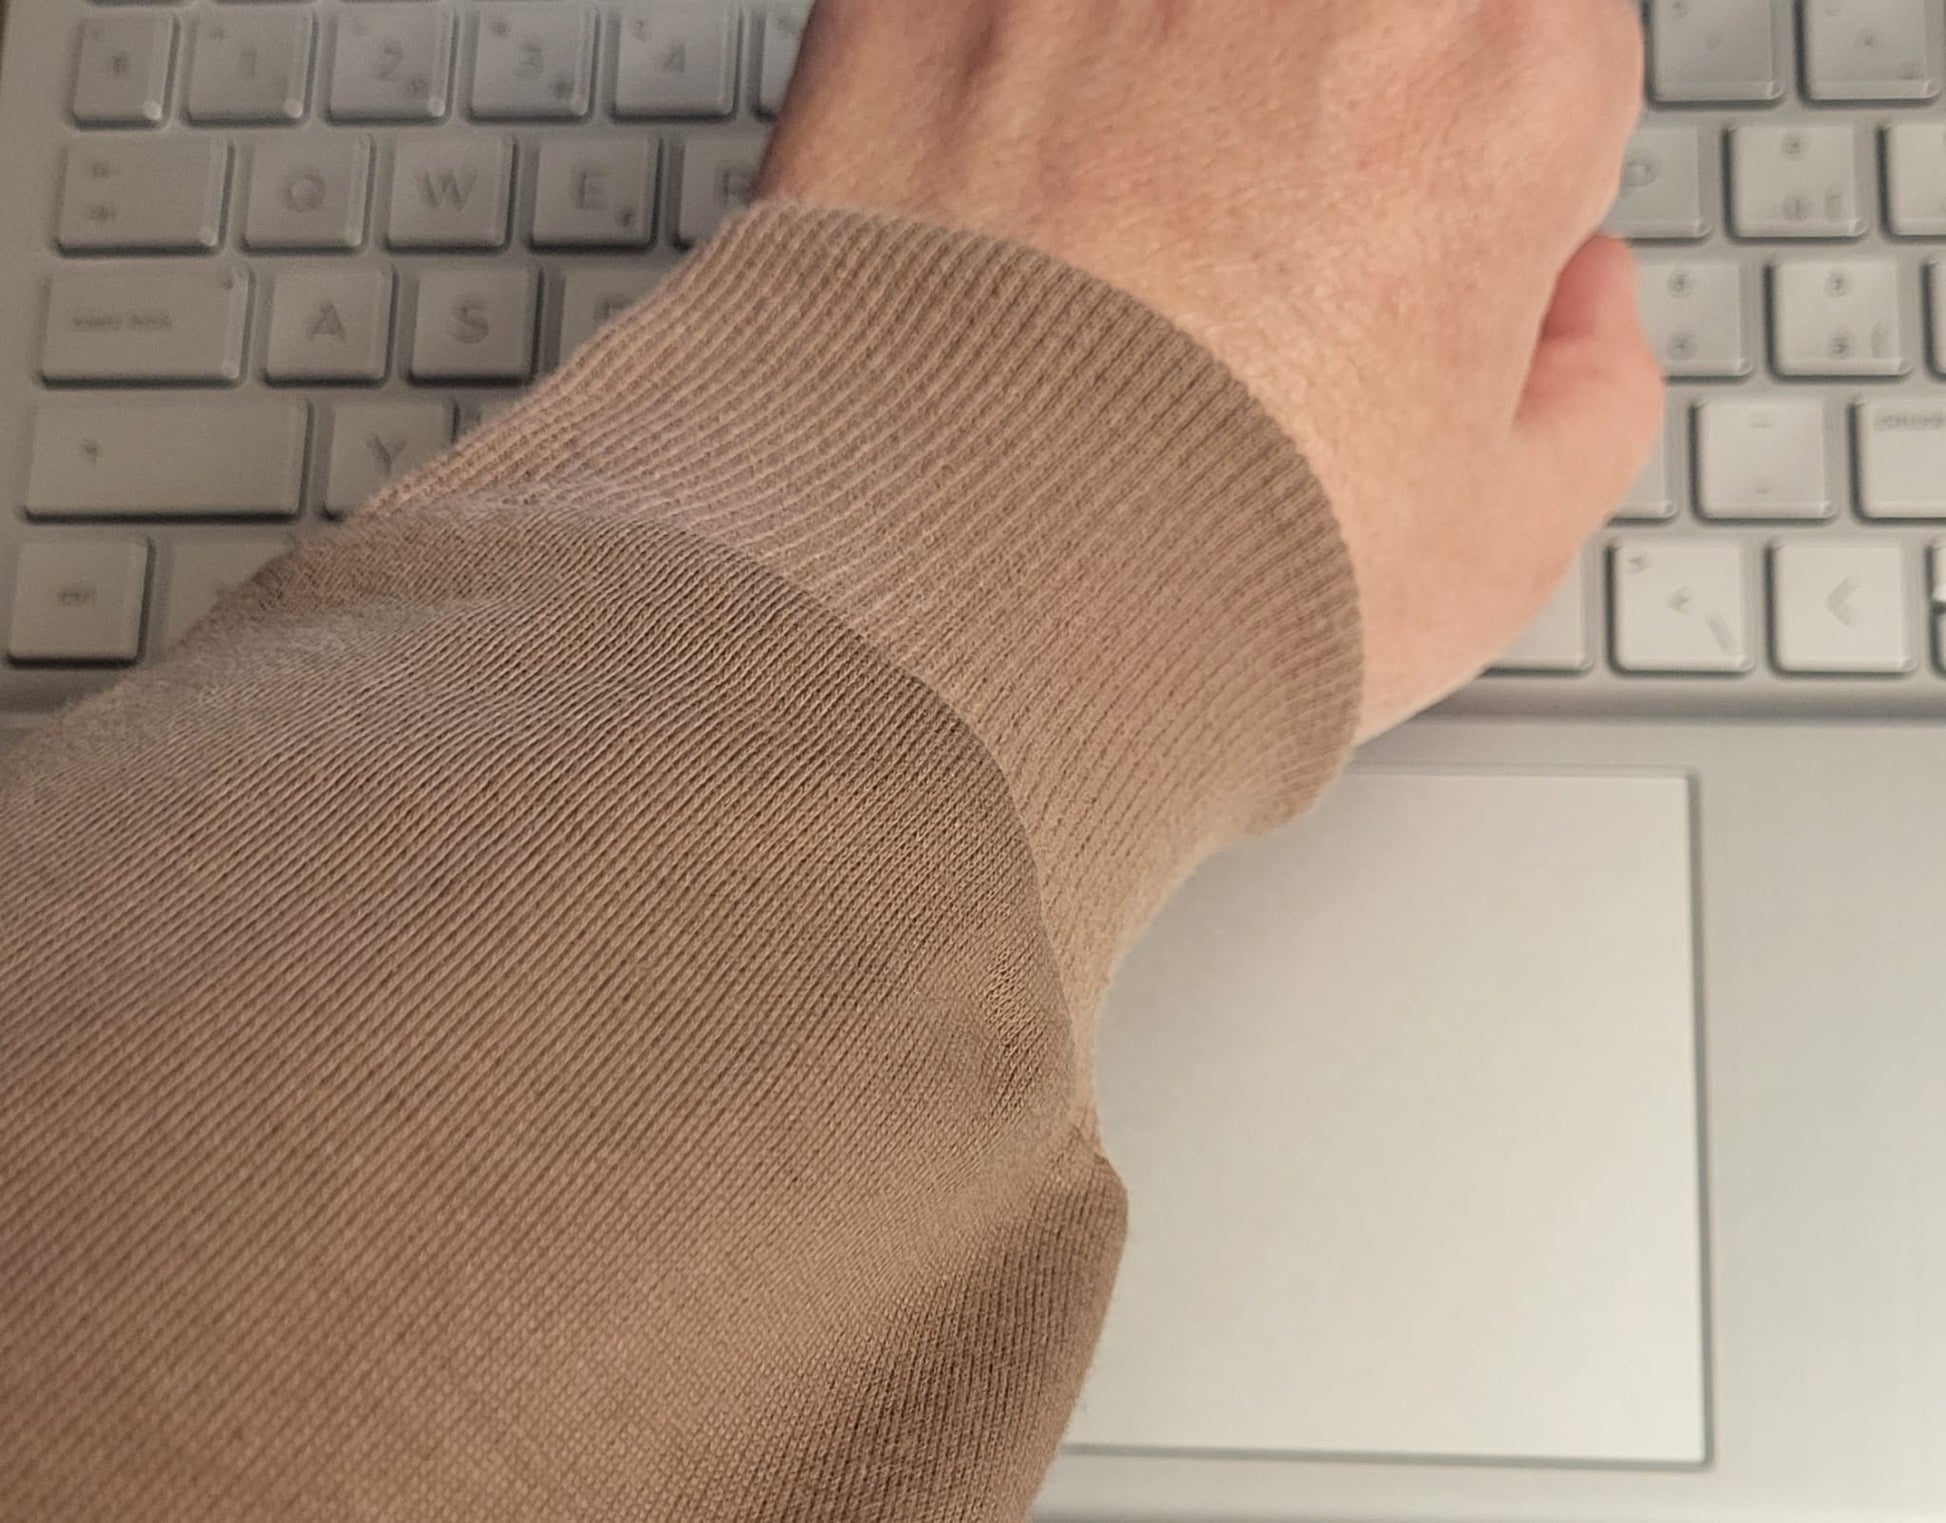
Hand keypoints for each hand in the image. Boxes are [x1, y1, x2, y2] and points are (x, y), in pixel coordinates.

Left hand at [759, 0, 1661, 737]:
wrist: (948, 609)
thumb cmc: (1205, 585)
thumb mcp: (1495, 546)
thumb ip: (1591, 385)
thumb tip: (1577, 304)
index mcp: (1500, 69)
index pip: (1520, 58)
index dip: (1448, 184)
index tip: (1376, 272)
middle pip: (1342, 24)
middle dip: (1304, 120)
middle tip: (1227, 279)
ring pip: (1159, 24)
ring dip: (1144, 103)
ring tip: (1086, 278)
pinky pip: (984, 26)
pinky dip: (986, 104)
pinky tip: (979, 244)